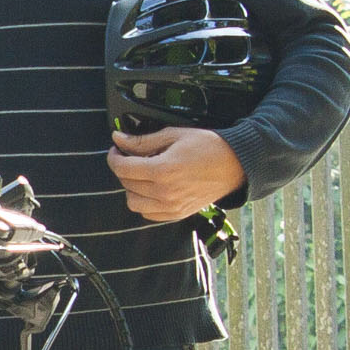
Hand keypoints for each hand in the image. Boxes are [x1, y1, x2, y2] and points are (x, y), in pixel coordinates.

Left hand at [109, 125, 246, 220]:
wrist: (234, 165)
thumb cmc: (208, 146)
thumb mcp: (173, 135)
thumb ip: (143, 141)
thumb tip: (118, 139)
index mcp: (162, 170)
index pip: (122, 168)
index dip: (114, 156)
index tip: (117, 149)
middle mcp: (164, 192)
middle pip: (126, 184)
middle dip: (123, 168)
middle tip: (130, 156)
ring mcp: (171, 207)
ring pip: (133, 202)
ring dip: (131, 187)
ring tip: (142, 174)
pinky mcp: (177, 214)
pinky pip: (148, 214)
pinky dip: (144, 202)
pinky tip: (152, 188)